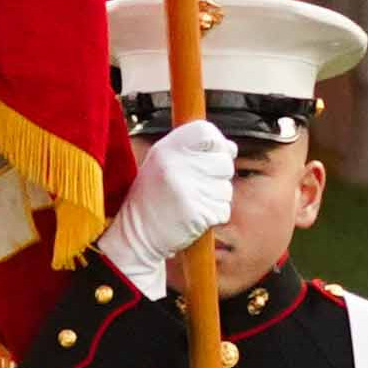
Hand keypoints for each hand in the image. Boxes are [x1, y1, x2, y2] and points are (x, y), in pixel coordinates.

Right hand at [97, 118, 236, 288]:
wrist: (136, 236)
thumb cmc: (153, 198)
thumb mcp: (164, 164)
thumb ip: (194, 151)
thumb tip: (231, 148)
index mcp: (165, 149)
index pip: (206, 131)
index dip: (216, 143)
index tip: (211, 155)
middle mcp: (176, 165)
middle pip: (224, 161)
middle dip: (218, 175)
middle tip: (195, 186)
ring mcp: (187, 189)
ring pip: (226, 188)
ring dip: (215, 198)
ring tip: (191, 202)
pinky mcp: (197, 213)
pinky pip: (223, 210)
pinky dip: (214, 215)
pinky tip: (194, 216)